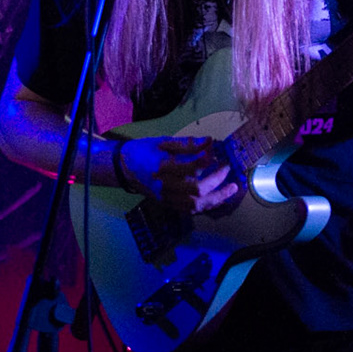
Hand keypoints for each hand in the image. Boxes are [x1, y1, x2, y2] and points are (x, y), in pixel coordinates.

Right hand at [118, 136, 239, 213]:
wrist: (122, 169)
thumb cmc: (142, 151)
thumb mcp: (162, 142)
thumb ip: (186, 143)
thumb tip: (209, 141)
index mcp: (162, 168)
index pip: (190, 167)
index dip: (206, 161)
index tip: (217, 154)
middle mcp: (165, 186)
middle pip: (196, 190)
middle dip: (216, 180)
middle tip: (227, 169)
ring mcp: (166, 198)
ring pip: (195, 205)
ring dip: (216, 198)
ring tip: (231, 189)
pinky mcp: (167, 204)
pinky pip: (190, 210)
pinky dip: (206, 205)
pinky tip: (216, 198)